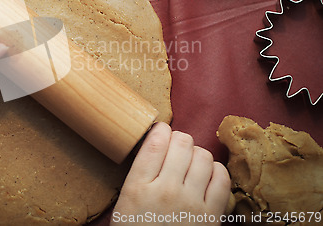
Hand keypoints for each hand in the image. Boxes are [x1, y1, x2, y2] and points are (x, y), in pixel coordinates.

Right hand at [112, 123, 230, 225]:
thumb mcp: (123, 207)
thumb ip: (136, 178)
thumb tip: (154, 146)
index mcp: (138, 188)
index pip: (155, 142)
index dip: (161, 129)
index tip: (161, 130)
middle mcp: (165, 190)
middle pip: (181, 143)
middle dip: (180, 139)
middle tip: (176, 147)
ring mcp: (191, 203)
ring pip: (203, 155)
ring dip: (197, 153)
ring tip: (191, 162)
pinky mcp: (212, 216)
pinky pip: (221, 177)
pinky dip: (216, 170)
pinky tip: (207, 175)